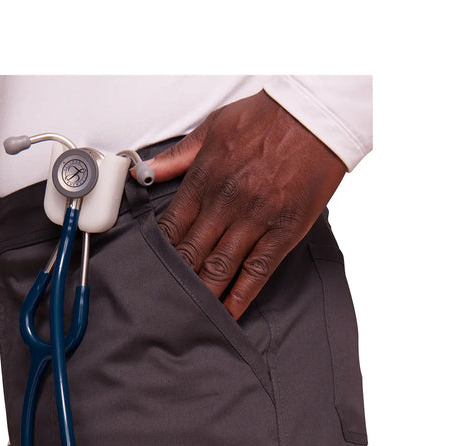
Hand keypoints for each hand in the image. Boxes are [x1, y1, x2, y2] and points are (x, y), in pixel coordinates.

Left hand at [148, 90, 346, 319]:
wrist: (317, 115)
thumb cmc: (267, 117)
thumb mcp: (213, 127)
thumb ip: (178, 156)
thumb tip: (144, 172)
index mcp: (206, 178)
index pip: (171, 226)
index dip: (158, 253)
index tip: (151, 269)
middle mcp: (226, 202)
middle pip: (190, 252)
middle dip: (174, 279)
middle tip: (162, 301)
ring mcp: (255, 220)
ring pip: (219, 268)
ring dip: (202, 294)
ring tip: (188, 314)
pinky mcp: (283, 232)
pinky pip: (256, 272)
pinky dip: (240, 297)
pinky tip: (228, 313)